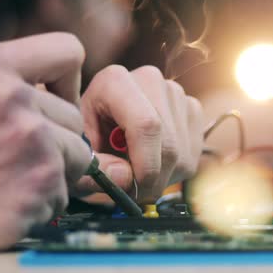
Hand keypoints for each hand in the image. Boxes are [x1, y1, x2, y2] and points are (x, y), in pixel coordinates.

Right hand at [0, 33, 90, 251]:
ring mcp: (33, 141)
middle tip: (13, 158)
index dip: (66, 80)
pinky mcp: (44, 181)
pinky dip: (45, 202)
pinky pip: (67, 189)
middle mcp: (14, 99)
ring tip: (9, 182)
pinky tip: (9, 204)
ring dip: (54, 173)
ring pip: (79, 154)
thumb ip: (7, 86)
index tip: (53, 99)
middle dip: (56, 140)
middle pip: (74, 116)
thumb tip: (51, 90)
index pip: (67, 51)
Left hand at [79, 65, 203, 202]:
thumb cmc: (85, 138)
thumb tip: (125, 178)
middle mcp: (150, 80)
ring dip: (162, 177)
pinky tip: (153, 162)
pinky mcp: (191, 109)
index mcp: (113, 81)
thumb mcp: (80, 153)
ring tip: (137, 171)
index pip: (146, 125)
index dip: (145, 164)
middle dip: (152, 179)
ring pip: (181, 154)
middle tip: (132, 192)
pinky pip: (192, 153)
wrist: (99, 123)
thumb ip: (98, 167)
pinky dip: (174, 170)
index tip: (136, 189)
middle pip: (168, 145)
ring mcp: (175, 93)